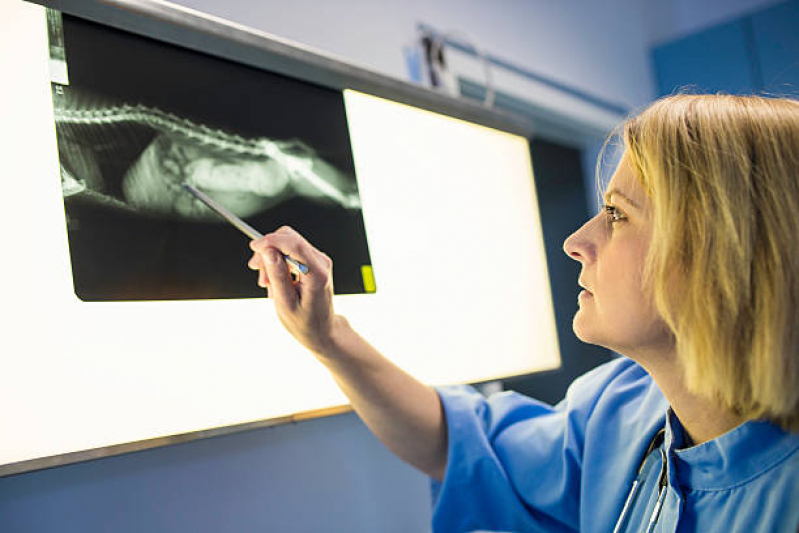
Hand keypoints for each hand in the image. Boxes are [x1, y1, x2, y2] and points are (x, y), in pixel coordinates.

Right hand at [248, 226, 339, 355]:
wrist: (321, 330)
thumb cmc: (304, 322)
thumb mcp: (285, 303)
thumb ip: (277, 275)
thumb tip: (268, 250)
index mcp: (317, 274)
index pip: (294, 244)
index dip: (271, 241)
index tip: (254, 246)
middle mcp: (321, 262)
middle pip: (289, 239)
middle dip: (268, 251)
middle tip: (257, 271)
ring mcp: (319, 261)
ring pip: (288, 245)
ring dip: (272, 260)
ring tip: (267, 284)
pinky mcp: (314, 262)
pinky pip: (291, 253)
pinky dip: (279, 263)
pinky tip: (275, 282)